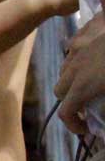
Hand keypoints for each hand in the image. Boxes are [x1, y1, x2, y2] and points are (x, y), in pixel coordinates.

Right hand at [55, 12, 104, 133]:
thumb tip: (103, 116)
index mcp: (85, 85)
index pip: (67, 113)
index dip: (74, 125)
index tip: (87, 129)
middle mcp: (74, 67)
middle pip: (60, 91)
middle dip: (71, 101)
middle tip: (89, 105)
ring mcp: (78, 46)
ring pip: (64, 68)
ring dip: (73, 80)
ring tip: (93, 80)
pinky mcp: (85, 30)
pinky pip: (74, 48)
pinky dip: (79, 58)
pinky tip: (96, 55)